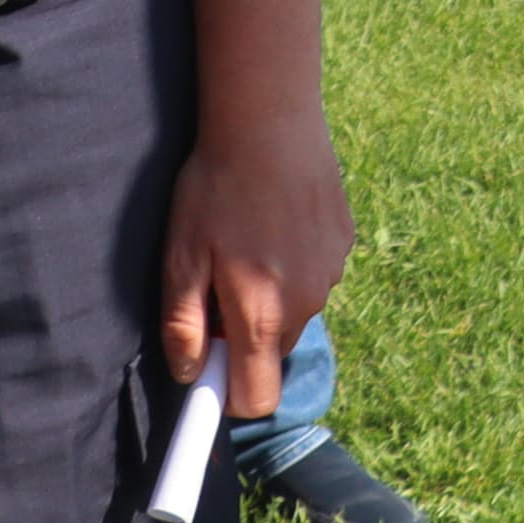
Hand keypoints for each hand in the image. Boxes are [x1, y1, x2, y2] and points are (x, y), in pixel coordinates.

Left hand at [157, 103, 350, 419]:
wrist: (270, 123)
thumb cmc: (216, 191)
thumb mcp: (180, 258)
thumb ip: (183, 325)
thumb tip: (188, 372)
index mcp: (261, 316)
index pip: (255, 399)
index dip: (228, 397)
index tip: (208, 380)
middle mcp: (304, 304)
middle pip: (271, 352)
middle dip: (243, 335)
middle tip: (217, 283)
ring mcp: (330, 273)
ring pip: (294, 311)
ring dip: (269, 296)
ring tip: (248, 242)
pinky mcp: (344, 244)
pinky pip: (313, 275)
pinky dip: (292, 263)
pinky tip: (275, 222)